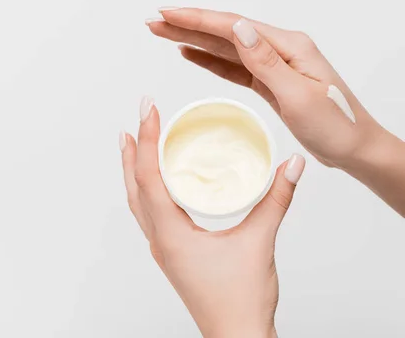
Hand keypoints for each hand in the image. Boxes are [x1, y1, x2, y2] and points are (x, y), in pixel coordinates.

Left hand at [119, 98, 305, 337]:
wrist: (237, 337)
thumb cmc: (242, 300)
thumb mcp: (260, 242)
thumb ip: (277, 200)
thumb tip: (291, 164)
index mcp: (171, 234)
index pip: (150, 177)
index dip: (148, 140)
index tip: (149, 110)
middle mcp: (160, 239)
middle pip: (134, 186)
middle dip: (133, 150)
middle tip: (137, 118)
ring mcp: (163, 247)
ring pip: (137, 201)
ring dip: (133, 170)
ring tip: (134, 142)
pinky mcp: (172, 252)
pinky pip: (149, 213)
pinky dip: (146, 190)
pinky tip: (157, 183)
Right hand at [147, 8, 383, 167]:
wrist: (353, 147)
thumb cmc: (335, 124)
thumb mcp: (298, 95)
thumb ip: (265, 61)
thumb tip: (239, 28)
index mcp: (287, 46)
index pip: (233, 26)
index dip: (197, 19)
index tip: (168, 14)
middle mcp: (278, 49)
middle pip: (224, 32)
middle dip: (187, 25)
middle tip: (155, 22)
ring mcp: (272, 64)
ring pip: (224, 48)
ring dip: (193, 39)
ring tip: (163, 33)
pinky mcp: (268, 81)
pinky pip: (232, 67)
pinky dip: (209, 60)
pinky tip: (190, 53)